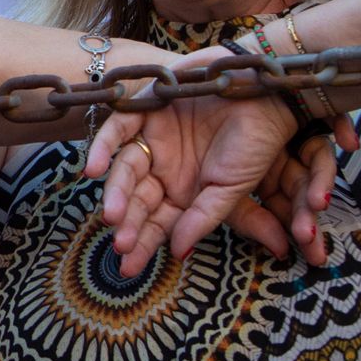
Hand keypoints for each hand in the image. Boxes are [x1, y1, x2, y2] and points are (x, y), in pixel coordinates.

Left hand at [84, 50, 358, 275]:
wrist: (267, 92)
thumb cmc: (257, 141)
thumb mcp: (232, 188)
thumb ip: (203, 217)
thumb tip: (178, 252)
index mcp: (184, 190)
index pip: (156, 222)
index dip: (143, 244)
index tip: (130, 268)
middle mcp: (163, 166)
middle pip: (136, 200)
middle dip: (128, 224)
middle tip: (120, 245)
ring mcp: (153, 137)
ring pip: (125, 170)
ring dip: (116, 193)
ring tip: (111, 217)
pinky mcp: (145, 108)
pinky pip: (117, 129)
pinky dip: (102, 147)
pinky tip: (92, 170)